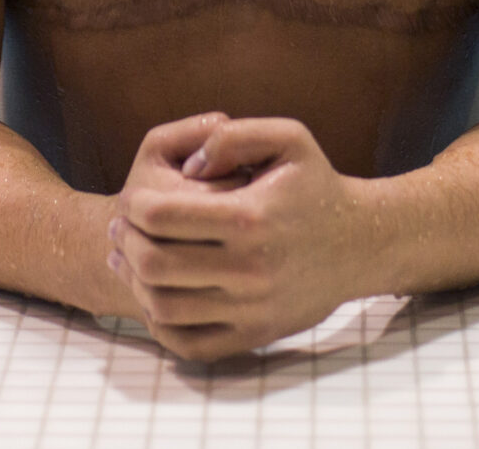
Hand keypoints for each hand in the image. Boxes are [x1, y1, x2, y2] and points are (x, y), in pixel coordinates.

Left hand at [104, 112, 377, 361]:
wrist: (359, 243)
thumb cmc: (315, 185)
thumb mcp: (288, 138)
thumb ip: (234, 136)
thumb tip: (191, 165)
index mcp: (250, 218)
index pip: (161, 216)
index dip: (133, 205)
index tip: (131, 199)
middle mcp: (249, 269)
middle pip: (154, 264)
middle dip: (125, 242)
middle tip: (120, 229)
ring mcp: (251, 308)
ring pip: (164, 307)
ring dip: (133, 282)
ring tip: (127, 259)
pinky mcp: (254, 335)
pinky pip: (188, 343)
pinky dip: (159, 324)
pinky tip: (154, 296)